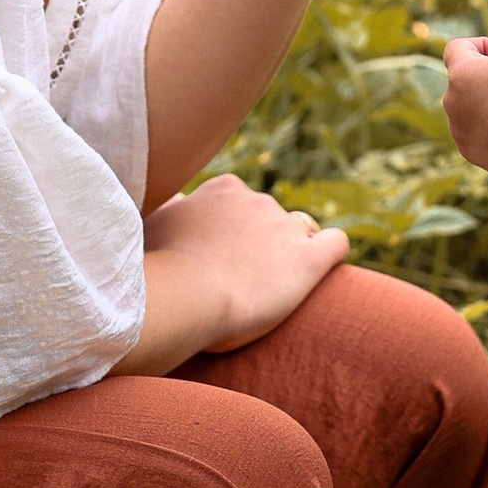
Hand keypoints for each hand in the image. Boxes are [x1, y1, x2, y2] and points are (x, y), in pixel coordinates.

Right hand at [114, 173, 350, 374]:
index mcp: (222, 190)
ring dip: (293, 248)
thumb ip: (164, 210)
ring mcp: (286, 228)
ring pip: (302, 227)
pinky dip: (332, 253)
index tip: (221, 254)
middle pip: (269, 215)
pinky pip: (336, 244)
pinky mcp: (310, 260)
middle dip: (262, 241)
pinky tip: (323, 269)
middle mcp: (257, 200)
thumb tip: (166, 201)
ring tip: (278, 281)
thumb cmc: (158, 269)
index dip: (232, 228)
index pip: (237, 200)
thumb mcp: (150, 227)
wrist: (184, 297)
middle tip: (243, 277)